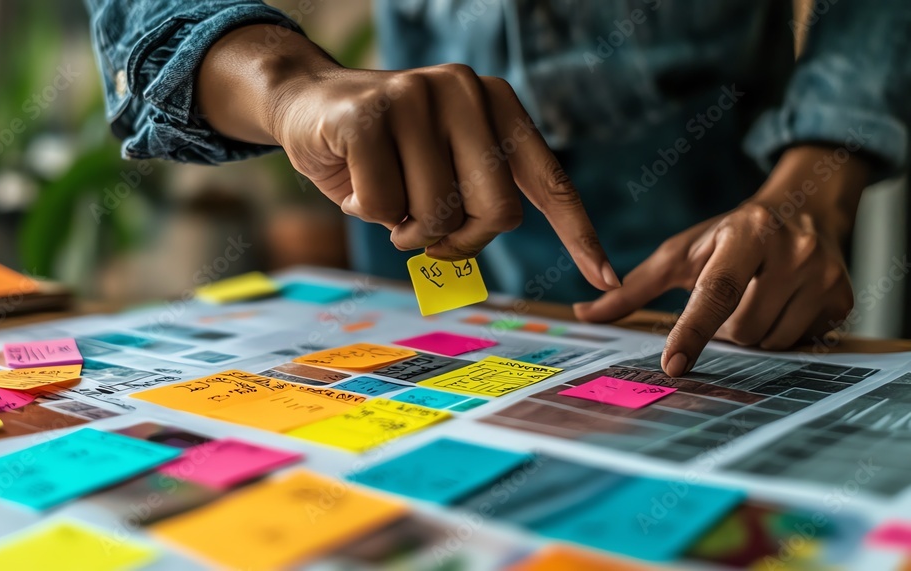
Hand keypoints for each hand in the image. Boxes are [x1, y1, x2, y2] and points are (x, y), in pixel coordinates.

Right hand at [198, 26, 619, 290]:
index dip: (578, 235)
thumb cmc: (384, 151)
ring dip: (403, 227)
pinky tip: (354, 179)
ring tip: (384, 192)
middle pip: (496, 213)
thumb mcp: (440, 171)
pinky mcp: (369, 113)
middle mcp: (467, 92)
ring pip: (434, 216)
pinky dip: (367, 211)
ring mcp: (417, 96)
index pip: (548, 181)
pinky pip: (385, 205)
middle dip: (459, 241)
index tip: (604, 281)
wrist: (307, 101)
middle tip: (425, 233)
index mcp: (497, 107)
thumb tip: (486, 241)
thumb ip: (473, 201)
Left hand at [574, 146, 868, 375]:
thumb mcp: (682, 252)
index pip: (715, 292)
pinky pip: (801, 343)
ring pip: (772, 342)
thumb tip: (584, 313)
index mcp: (746, 235)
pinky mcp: (844, 298)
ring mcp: (824, 276)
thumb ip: (634, 287)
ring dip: (752, 334)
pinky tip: (779, 305)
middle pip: (743, 329)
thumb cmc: (729, 235)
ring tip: (752, 301)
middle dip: (725, 329)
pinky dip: (781, 334)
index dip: (692, 332)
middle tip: (728, 302)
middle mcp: (792, 252)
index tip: (673, 365)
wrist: (804, 207)